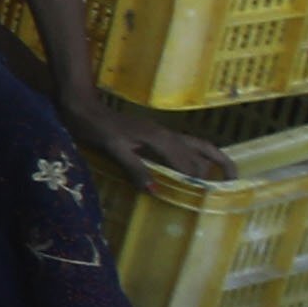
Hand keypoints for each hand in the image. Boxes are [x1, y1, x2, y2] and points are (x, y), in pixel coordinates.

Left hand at [74, 94, 234, 193]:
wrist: (82, 107)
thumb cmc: (95, 128)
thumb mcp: (113, 149)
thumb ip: (135, 168)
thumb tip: (155, 190)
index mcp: (160, 139)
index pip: (189, 164)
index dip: (199, 181)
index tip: (209, 199)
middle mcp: (167, 135)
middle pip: (199, 156)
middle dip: (213, 172)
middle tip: (224, 192)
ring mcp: (162, 134)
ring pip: (197, 147)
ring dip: (212, 160)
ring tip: (225, 176)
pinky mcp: (154, 135)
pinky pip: (183, 147)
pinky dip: (195, 157)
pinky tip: (192, 169)